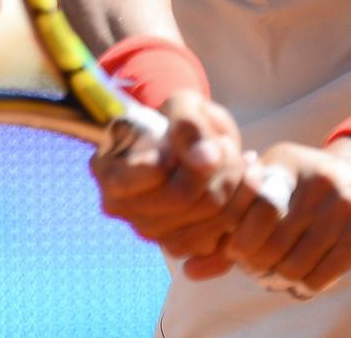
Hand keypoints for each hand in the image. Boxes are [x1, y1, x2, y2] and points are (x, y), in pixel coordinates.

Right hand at [91, 91, 246, 251]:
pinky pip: (218, 239)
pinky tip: (241, 186)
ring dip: (234, 187)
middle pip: (182, 198)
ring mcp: (147, 230)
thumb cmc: (177, 121)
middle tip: (229, 147)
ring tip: (238, 161)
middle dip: (219, 169)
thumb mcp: (182, 105)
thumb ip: (189, 125)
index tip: (209, 140)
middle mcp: (121, 206)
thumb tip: (206, 159)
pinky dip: (239, 211)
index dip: (188, 156)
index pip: (156, 171)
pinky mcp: (175, 246)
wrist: (187, 146)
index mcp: (109, 169)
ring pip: (205, 220)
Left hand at [217, 137, 350, 297]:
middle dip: (256, 267)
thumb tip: (190, 271)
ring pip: (295, 265)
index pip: (256, 207)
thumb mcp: (270, 185)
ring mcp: (346, 207)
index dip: (239, 239)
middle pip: (273, 244)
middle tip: (254, 271)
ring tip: (274, 277)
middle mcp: (319, 181)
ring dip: (278, 281)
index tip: (236, 251)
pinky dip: (303, 287)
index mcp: (287, 162)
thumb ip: (231, 224)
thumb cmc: (303, 188)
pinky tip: (299, 282)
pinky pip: (323, 276)